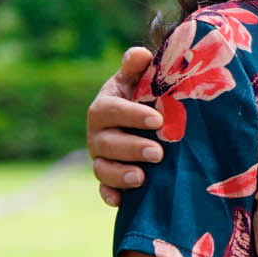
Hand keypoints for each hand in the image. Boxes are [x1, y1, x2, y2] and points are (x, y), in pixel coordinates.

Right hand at [90, 45, 161, 206]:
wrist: (152, 123)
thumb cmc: (149, 97)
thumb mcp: (143, 80)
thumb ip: (139, 68)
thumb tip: (140, 54)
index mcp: (107, 106)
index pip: (110, 109)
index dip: (131, 115)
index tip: (158, 120)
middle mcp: (99, 133)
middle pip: (106, 142)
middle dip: (131, 148)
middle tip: (158, 152)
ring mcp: (102, 157)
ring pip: (102, 168)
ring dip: (121, 173)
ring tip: (142, 177)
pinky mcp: (110, 179)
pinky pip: (105, 189)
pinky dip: (111, 195)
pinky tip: (121, 201)